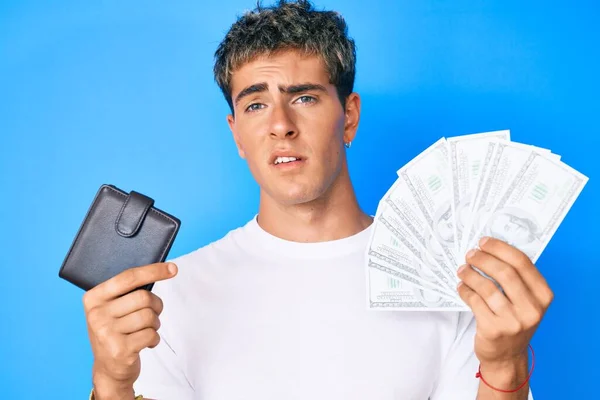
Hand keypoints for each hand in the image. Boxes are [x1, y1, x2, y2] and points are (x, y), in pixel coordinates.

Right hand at [83, 262, 177, 397]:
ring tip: (145, 331)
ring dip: (155, 324)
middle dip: (156, 306)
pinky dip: (154, 338)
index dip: (153, 271)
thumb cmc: (116, 332)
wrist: (109, 369)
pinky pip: (151, 335)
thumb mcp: (112, 309)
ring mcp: (106, 333)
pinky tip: (144, 343)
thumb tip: (162, 270)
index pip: (128, 277)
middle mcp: (96, 314)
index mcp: (93, 298)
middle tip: (153, 315)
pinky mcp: (119, 350)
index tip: (173, 268)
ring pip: (149, 316)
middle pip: (143, 297)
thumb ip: (128, 292)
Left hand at [457, 237, 552, 366]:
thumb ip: (515, 278)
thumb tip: (489, 249)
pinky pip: (475, 301)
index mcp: (543, 296)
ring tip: (462, 270)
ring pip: (487, 287)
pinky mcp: (494, 329)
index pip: (522, 263)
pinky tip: (462, 287)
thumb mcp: (525, 300)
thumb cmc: (513, 321)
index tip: (484, 242)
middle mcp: (532, 309)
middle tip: (470, 254)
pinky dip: (465, 290)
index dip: (500, 248)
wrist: (507, 355)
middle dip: (483, 259)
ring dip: (470, 274)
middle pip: (505, 273)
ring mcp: (514, 321)